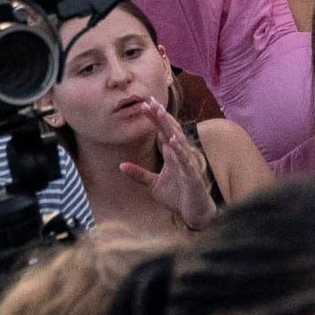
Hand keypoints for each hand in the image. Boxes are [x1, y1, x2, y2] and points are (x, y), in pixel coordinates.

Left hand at [119, 97, 219, 232]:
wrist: (194, 213)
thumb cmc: (177, 196)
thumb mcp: (153, 185)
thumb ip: (139, 174)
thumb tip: (120, 165)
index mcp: (171, 155)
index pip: (162, 132)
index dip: (155, 118)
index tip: (145, 103)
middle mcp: (180, 154)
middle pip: (169, 131)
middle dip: (160, 116)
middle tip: (150, 101)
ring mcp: (187, 163)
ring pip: (178, 140)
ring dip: (169, 127)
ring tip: (161, 113)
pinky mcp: (192, 175)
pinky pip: (185, 160)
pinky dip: (179, 150)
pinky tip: (173, 141)